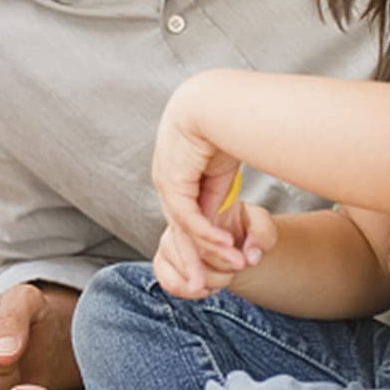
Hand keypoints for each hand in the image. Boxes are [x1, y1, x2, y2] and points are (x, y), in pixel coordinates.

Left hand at [151, 74, 243, 257]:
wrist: (214, 102)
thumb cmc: (223, 128)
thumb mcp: (218, 173)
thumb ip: (213, 197)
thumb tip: (216, 222)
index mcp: (175, 176)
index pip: (185, 218)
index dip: (201, 243)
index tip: (218, 262)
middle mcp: (165, 180)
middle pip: (178, 229)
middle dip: (191, 259)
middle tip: (202, 286)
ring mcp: (165, 180)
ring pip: (182, 228)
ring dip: (203, 253)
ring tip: (222, 273)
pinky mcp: (171, 180)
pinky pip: (188, 216)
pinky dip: (206, 235)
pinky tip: (224, 247)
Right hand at [154, 202, 277, 299]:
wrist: (233, 240)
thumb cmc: (245, 228)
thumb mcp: (260, 223)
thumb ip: (262, 234)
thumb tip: (251, 256)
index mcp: (198, 206)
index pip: (197, 229)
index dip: (218, 251)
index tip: (242, 262)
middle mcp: (177, 223)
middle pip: (189, 253)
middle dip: (219, 268)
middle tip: (240, 266)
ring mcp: (167, 243)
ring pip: (181, 270)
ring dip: (209, 281)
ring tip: (226, 275)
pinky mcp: (162, 263)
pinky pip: (168, 282)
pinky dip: (190, 291)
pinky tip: (208, 288)